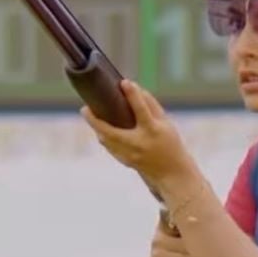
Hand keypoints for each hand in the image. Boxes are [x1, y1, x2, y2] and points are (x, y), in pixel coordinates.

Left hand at [81, 80, 197, 186]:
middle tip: (85, 108)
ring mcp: (130, 155)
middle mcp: (139, 143)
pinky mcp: (125, 161)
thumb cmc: (170, 144)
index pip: (141, 110)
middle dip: (94, 120)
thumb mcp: (166, 124)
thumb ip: (151, 106)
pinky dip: (104, 136)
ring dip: (97, 127)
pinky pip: (110, 146)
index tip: (124, 82)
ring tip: (91, 115)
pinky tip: (102, 130)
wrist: (172, 174)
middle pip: (110, 131)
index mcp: (153, 131)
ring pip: (106, 140)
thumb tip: (134, 88)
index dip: (133, 95)